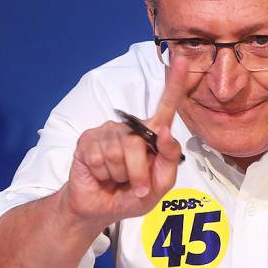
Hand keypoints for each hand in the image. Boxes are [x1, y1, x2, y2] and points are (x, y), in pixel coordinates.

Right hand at [61, 57, 191, 227]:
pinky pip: (99, 157)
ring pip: (118, 152)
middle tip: (134, 185)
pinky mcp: (88, 140)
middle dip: (138, 173)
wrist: (99, 209)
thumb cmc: (133, 195)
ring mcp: (107, 131)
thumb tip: (165, 132)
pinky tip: (100, 174)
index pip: (165, 106)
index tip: (180, 59)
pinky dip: (102, 174)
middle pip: (137, 143)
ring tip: (115, 178)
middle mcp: (130, 128)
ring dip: (119, 175)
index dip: (174, 83)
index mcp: (152, 135)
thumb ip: (169, 160)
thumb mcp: (160, 185)